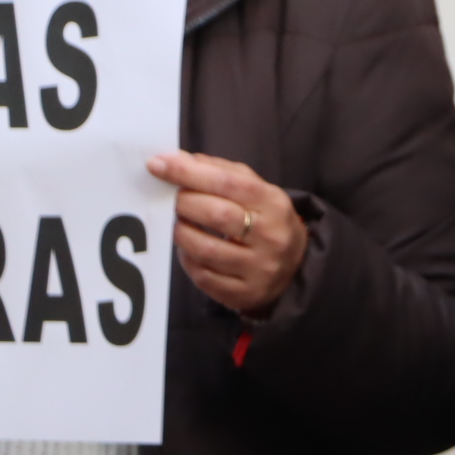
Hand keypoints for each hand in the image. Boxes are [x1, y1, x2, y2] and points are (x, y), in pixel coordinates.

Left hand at [148, 151, 307, 318]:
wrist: (295, 267)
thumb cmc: (266, 221)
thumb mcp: (257, 191)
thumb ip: (222, 172)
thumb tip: (180, 160)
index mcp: (274, 204)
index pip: (229, 183)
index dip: (190, 172)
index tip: (158, 164)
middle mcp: (271, 237)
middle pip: (217, 215)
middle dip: (183, 202)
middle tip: (167, 197)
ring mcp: (259, 269)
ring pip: (206, 249)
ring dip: (181, 232)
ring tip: (177, 222)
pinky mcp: (244, 294)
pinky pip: (203, 277)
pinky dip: (187, 259)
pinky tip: (187, 249)